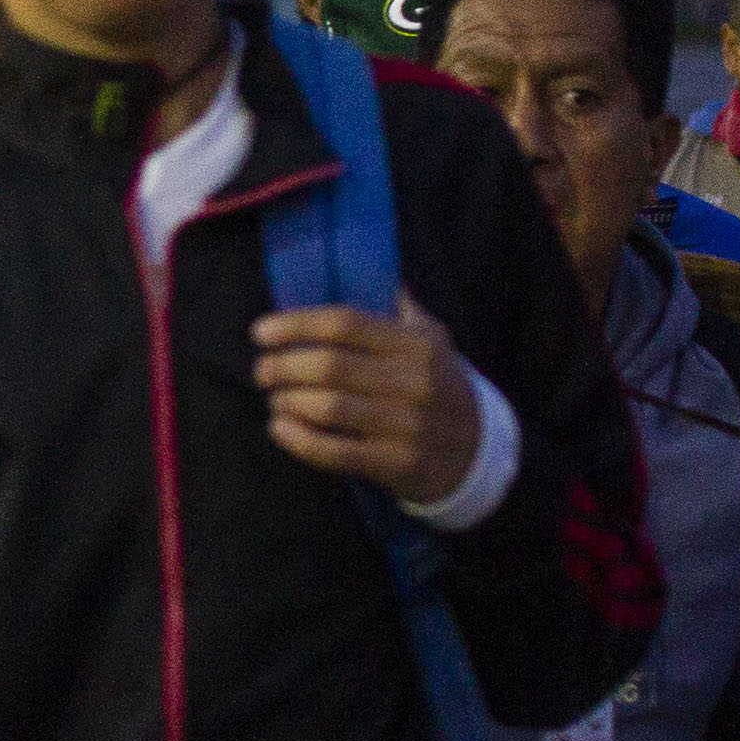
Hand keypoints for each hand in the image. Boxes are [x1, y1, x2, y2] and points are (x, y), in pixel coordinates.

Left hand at [252, 290, 481, 502]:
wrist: (479, 453)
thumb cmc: (440, 388)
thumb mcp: (435, 343)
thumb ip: (405, 311)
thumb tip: (386, 276)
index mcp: (416, 346)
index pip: (345, 323)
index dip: (296, 325)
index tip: (260, 332)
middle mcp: (415, 382)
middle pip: (329, 366)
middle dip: (283, 366)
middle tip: (263, 371)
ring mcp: (409, 425)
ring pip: (329, 408)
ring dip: (287, 402)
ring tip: (274, 399)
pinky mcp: (399, 464)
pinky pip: (336, 451)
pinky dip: (299, 440)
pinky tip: (280, 428)